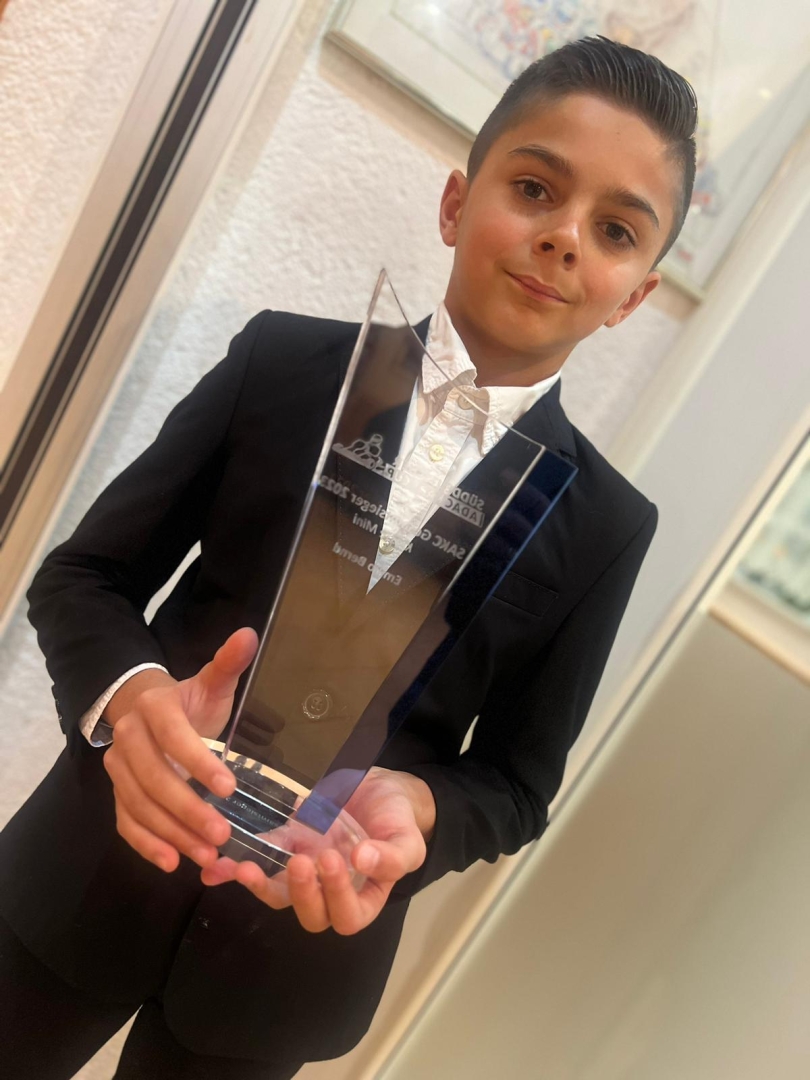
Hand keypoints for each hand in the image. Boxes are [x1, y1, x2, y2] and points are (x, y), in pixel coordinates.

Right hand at [102, 628, 257, 873]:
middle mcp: (128, 738)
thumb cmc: (190, 703)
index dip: (198, 763)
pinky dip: (147, 845)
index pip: (174, 737)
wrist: (146, 712)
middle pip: (154, 779)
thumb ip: (228, 664)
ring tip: (207, 855)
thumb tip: (249, 635)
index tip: (229, 788)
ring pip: (139, 805)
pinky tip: (173, 862)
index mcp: (154, 708)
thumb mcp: (211, 683)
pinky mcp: (117, 794)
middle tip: (221, 835)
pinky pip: (126, 822)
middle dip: (187, 810)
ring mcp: (118, 770)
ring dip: (172, 833)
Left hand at [201, 767, 434, 934]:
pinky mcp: (286, 845)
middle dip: (301, 893)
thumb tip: (363, 860)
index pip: (348, 916)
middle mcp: (330, 891)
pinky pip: (260, 861)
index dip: (337, 896)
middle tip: (300, 862)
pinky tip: (214, 867)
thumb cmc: (398, 817)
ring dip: (259, 887)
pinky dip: (234, 868)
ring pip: (279, 894)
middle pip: (310, 914)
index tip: (333, 860)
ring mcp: (305, 870)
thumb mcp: (407, 837)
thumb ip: (392, 855)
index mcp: (364, 896)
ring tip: (245, 869)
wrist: (378, 785)